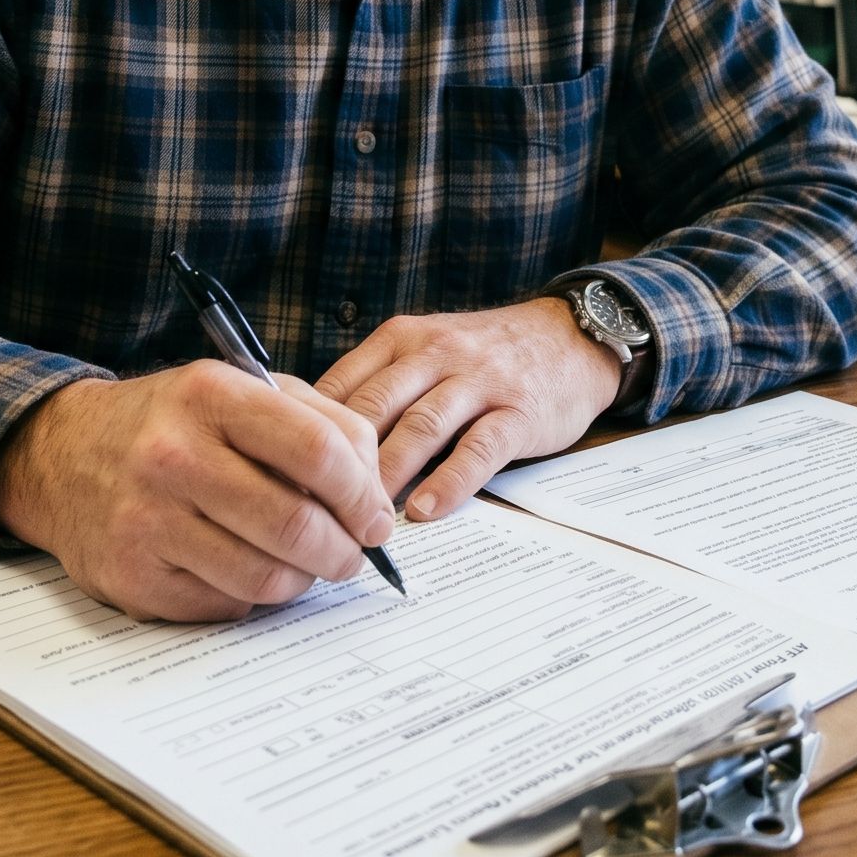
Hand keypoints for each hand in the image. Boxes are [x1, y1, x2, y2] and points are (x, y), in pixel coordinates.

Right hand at [0, 363, 395, 621]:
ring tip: (308, 566)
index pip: (317, 450)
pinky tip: (246, 569)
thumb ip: (315, 421)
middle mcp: (172, 455)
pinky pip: (225, 604)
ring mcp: (147, 520)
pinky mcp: (133, 577)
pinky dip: (252, 595)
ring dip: (304, 579)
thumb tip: (374, 488)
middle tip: (352, 554)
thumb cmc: (170, 423)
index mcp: (209, 395)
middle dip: (343, 550)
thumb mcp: (235, 390)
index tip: (376, 517)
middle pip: (296, 523)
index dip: (363, 493)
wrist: (60, 455)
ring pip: (266, 576)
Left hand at [315, 299, 620, 522]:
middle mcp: (436, 352)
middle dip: (343, 461)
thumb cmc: (484, 355)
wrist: (569, 337)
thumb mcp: (424, 347)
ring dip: (390, 475)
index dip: (310, 431)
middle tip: (314, 509)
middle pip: (376, 407)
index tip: (287, 474)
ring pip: (421, 428)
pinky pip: (479, 448)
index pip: (342, 383)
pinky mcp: (518, 411)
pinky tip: (427, 511)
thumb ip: (378, 383)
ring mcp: (479, 380)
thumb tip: (315, 438)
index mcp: (402, 338)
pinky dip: (450, 481)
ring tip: (364, 519)